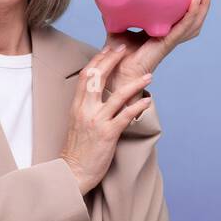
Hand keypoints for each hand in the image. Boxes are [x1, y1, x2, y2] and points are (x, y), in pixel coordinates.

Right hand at [59, 43, 154, 195]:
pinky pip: (125, 116)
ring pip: (116, 96)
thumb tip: (99, 96)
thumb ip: (87, 108)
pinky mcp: (107, 135)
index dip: (98, 60)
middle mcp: (85, 110)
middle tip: (125, 48)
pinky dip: (137, 106)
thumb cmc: (77, 150)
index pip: (85, 75)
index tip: (109, 48)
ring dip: (135, 84)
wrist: (72, 173)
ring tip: (148, 76)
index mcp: (77, 106)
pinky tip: (148, 100)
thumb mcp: (77, 124)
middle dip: (111, 60)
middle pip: (97, 77)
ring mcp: (96, 122)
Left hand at [105, 0, 213, 87]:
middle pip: (193, 21)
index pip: (181, 20)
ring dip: (203, 7)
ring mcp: (170, 40)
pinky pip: (183, 26)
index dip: (190, 8)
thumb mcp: (118, 28)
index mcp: (161, 33)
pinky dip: (191, 13)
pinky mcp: (167, 43)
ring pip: (193, 24)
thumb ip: (117, 15)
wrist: (116, 71)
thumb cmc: (116, 55)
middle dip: (204, 5)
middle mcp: (169, 37)